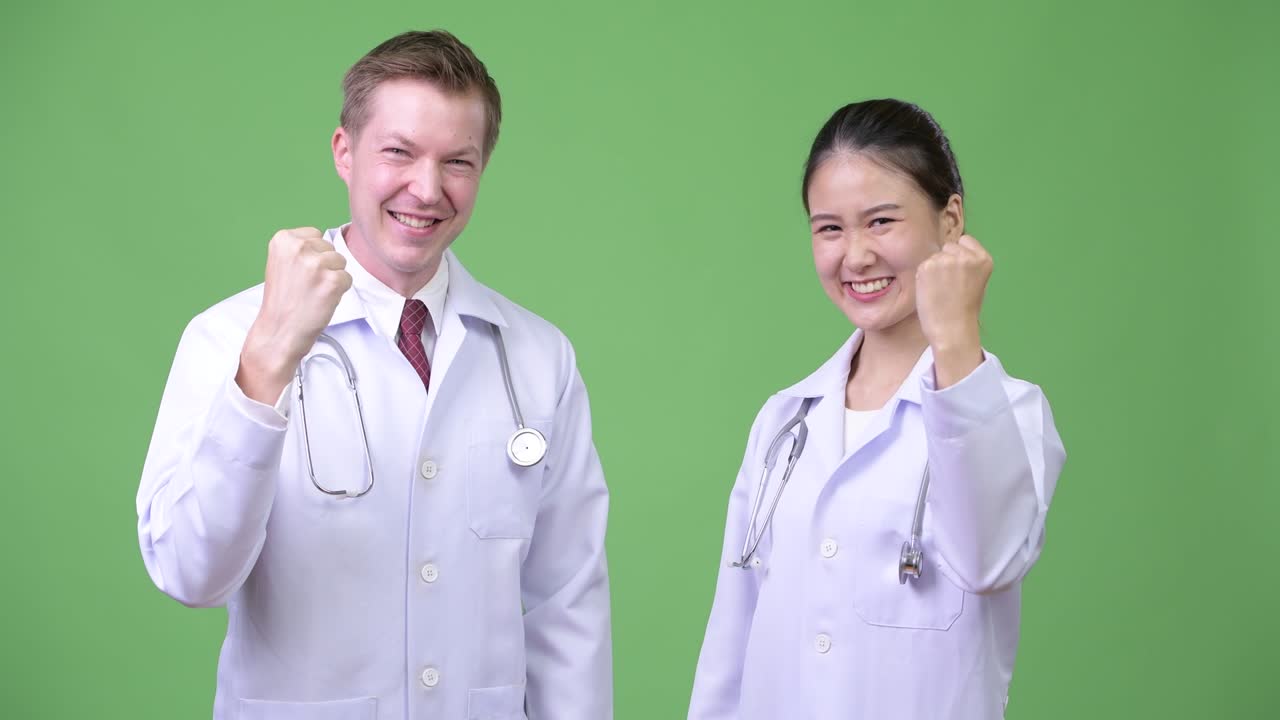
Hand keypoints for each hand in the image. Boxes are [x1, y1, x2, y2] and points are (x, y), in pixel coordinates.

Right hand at [236, 228, 351, 403]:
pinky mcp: (332, 282)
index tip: (300, 272)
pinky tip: (321, 300)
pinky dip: (339, 292)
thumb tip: (324, 243)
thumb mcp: (281, 263)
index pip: (315, 235)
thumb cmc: (282, 302)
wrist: (278, 332)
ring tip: (313, 293)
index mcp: (283, 239)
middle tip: (306, 286)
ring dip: (332, 278)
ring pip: (341, 263)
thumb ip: (300, 249)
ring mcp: (316, 264)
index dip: (313, 256)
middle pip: (330, 248)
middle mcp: (299, 248)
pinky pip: (348, 279)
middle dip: (324, 266)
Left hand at [915, 234, 990, 386]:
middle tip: (949, 284)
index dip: (959, 255)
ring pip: (934, 256)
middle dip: (946, 261)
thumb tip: (950, 251)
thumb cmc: (964, 310)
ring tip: (940, 289)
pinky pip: (923, 265)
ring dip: (934, 268)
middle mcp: (966, 256)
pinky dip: (924, 276)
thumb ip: (967, 264)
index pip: (965, 240)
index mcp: (983, 259)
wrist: (952, 329)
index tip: (959, 272)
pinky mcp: (927, 266)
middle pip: (948, 247)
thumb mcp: (976, 281)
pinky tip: (931, 291)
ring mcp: (946, 259)